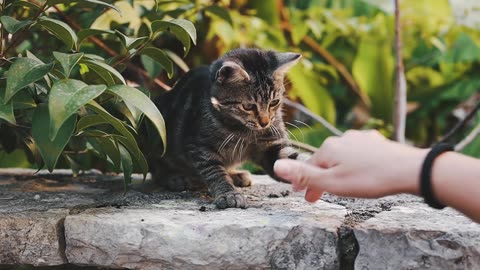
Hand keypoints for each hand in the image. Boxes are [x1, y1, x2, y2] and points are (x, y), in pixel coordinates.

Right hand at [274, 130, 427, 201]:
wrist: (408, 170)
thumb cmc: (369, 179)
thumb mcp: (332, 183)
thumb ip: (304, 175)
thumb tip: (275, 165)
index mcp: (328, 149)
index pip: (309, 168)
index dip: (304, 183)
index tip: (302, 196)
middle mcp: (341, 139)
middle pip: (324, 161)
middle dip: (320, 178)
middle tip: (317, 197)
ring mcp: (360, 138)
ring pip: (341, 156)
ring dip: (336, 170)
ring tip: (340, 184)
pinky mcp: (376, 141)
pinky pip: (358, 152)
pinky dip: (354, 163)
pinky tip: (360, 168)